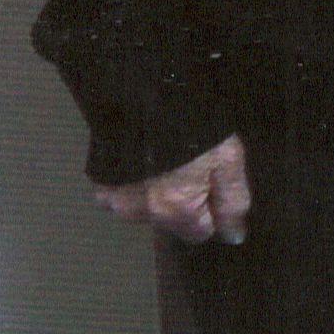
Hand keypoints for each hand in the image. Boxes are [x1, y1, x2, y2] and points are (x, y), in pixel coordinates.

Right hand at [93, 133, 251, 245]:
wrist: (146, 95)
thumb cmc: (195, 127)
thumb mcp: (228, 161)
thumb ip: (232, 203)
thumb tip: (233, 237)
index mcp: (175, 210)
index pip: (200, 232)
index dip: (212, 209)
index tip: (213, 182)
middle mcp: (141, 213)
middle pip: (172, 219)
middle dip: (184, 199)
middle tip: (192, 163)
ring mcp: (115, 199)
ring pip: (146, 207)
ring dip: (156, 190)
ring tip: (168, 156)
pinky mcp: (100, 182)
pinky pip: (122, 193)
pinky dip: (133, 181)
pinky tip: (144, 157)